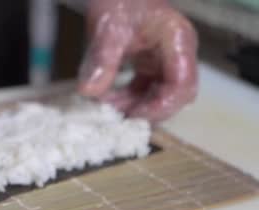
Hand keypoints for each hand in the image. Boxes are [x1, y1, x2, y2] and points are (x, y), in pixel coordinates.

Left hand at [78, 0, 197, 122]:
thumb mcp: (107, 28)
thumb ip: (101, 60)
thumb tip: (89, 92)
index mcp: (178, 41)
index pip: (182, 85)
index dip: (161, 107)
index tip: (133, 117)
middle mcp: (177, 53)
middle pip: (174, 96)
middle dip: (146, 111)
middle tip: (117, 119)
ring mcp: (166, 60)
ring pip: (157, 96)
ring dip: (133, 106)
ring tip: (105, 108)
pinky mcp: (151, 65)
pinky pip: (144, 90)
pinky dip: (126, 98)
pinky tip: (105, 100)